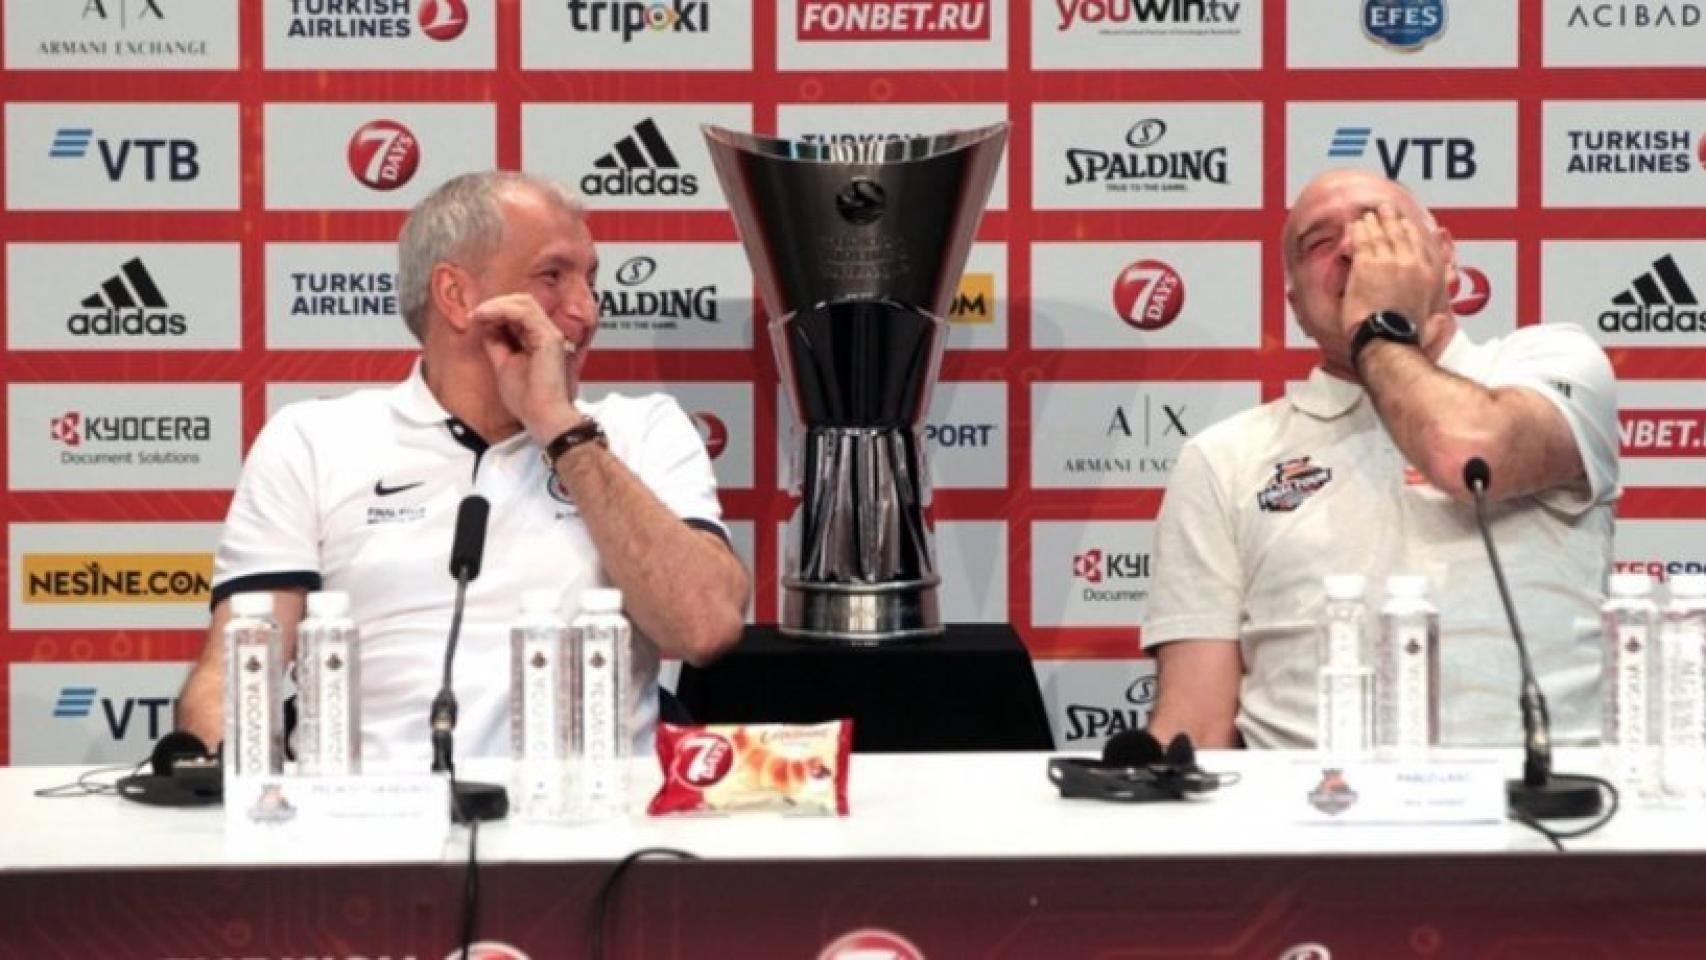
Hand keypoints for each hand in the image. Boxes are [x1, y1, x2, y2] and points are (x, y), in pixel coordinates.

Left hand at [468, 293, 584, 444]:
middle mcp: (546, 334)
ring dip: (496, 304)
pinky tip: (487, 317)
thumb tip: (485, 327)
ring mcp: (550, 334)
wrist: (542, 416)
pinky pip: (525, 312)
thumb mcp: (502, 365)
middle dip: (495, 304)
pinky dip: (502, 310)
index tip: (474, 318)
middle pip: (522, 301)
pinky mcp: (549, 338)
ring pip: (524, 301)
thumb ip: (497, 344)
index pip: (517, 312)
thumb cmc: (530, 400)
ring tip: (478, 314)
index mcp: (538, 340)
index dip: (495, 311)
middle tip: (475, 314)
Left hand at [1340, 203, 1444, 340]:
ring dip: (1374, 222)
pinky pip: (1362, 241)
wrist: (1387, 338)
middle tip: (1386, 210)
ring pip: (1381, 234)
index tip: (1407, 224)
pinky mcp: (1366, 264)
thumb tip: (1442, 321)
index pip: (1422, 244)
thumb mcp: (1430, 324)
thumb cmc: (1405, 337)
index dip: (1412, 231)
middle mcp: (1412, 263)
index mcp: (1429, 275)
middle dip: (1392, 220)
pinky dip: (1358, 231)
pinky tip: (1355, 226)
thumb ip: (1437, 320)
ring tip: (1369, 215)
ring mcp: (1389, 261)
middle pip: (1401, 234)